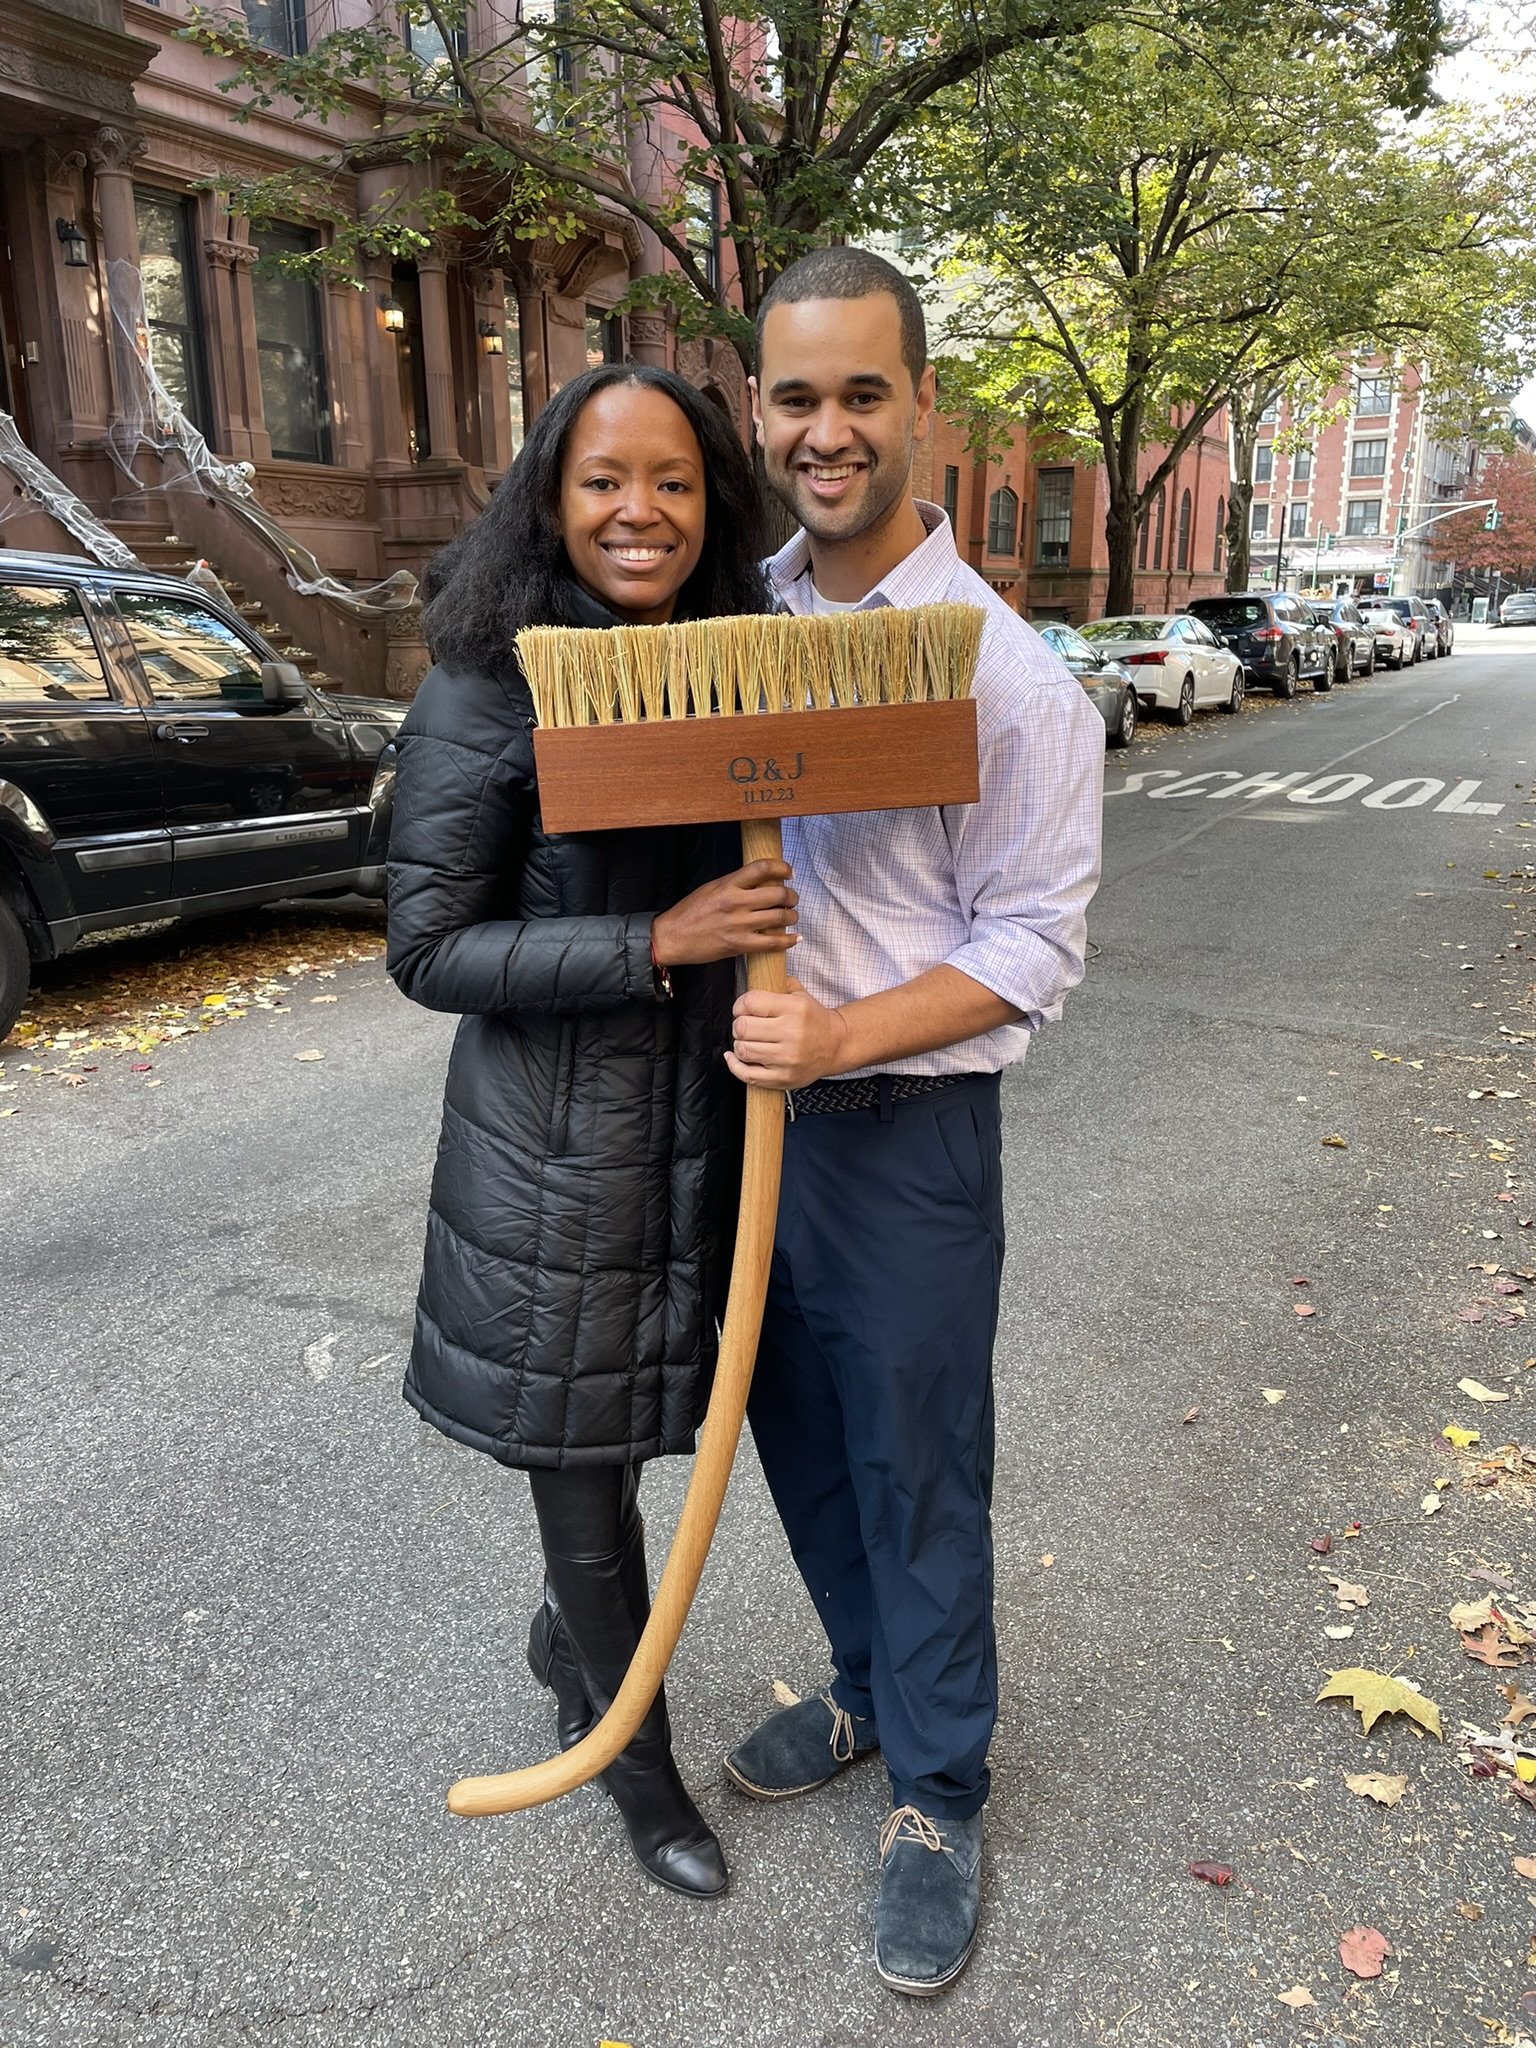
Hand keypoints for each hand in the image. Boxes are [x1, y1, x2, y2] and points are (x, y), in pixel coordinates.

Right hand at [652, 859, 797, 966]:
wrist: (671, 937)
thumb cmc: (689, 912)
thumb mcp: (711, 888)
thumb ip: (735, 884)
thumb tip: (760, 881)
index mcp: (727, 884)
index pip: (762, 868)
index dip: (782, 867)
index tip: (789, 872)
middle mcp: (735, 902)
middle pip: (777, 893)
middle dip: (791, 896)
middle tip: (792, 898)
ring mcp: (738, 924)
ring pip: (779, 917)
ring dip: (791, 916)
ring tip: (792, 916)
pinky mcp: (739, 944)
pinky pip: (772, 942)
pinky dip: (788, 940)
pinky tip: (794, 938)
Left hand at [726, 977, 850, 1089]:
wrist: (836, 1045)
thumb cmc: (814, 1020)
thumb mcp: (801, 995)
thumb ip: (777, 984)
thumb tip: (752, 979)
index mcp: (795, 1009)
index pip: (751, 1002)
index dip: (739, 1005)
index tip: (742, 1009)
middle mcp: (792, 1033)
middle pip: (742, 1028)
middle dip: (738, 1026)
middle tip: (746, 1026)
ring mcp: (787, 1058)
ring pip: (743, 1050)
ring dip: (739, 1045)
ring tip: (748, 1041)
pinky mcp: (783, 1078)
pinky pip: (748, 1075)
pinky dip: (735, 1066)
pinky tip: (735, 1058)